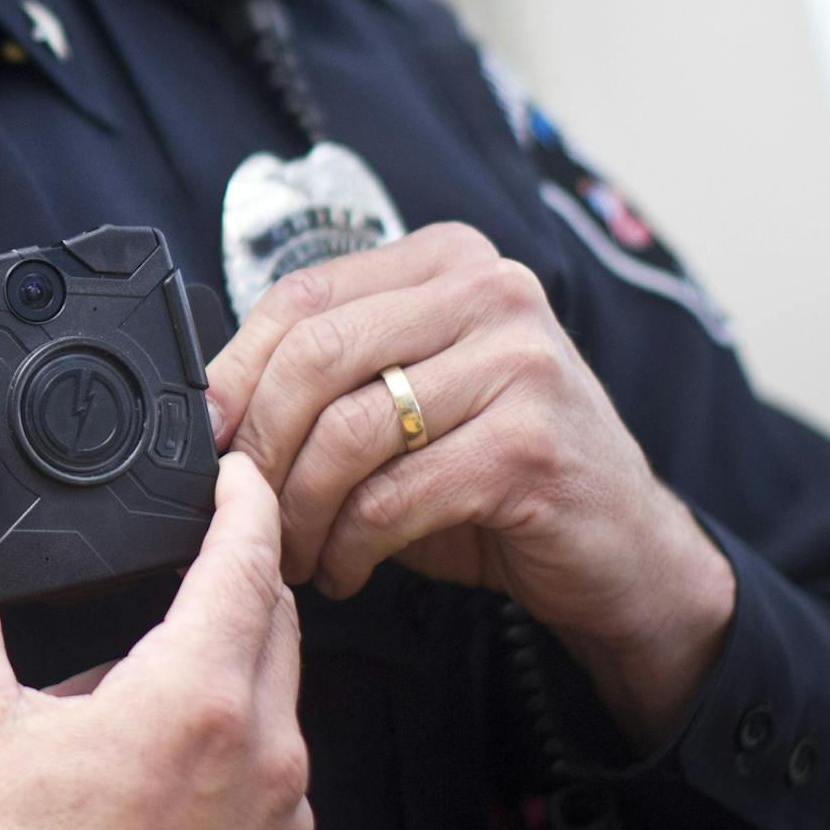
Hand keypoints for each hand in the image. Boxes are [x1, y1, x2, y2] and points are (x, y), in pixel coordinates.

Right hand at [0, 455, 310, 829]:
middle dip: (238, 578)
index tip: (235, 473)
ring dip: (230, 672)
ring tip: (137, 687)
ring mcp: (278, 828)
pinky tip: (161, 773)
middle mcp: (263, 761)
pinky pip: (277, 784)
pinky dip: (237, 753)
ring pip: (279, 705)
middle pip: (276, 625)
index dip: (245, 501)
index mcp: (195, 703)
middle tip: (183, 559)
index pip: (249, 562)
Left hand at [205, 224, 733, 745]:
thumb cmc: (498, 469)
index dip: (236, 372)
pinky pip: (392, 498)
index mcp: (447, 260)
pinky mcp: (529, 447)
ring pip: (348, 431)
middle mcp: (490, 290)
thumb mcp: (410, 397)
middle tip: (243, 508)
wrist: (622, 547)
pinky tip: (345, 569)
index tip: (207, 436)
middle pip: (315, 355)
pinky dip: (348, 546)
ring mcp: (519, 364)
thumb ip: (333, 378)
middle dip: (260, 446)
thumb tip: (213, 409)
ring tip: (295, 550)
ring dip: (299, 509)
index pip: (302, 295)